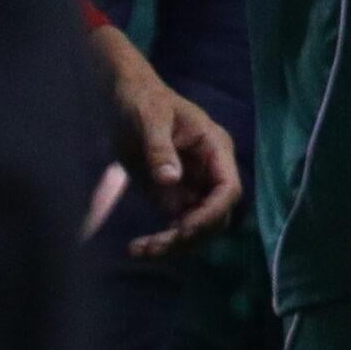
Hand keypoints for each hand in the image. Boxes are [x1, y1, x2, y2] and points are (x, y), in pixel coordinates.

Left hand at [89, 25, 243, 256]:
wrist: (122, 99)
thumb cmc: (142, 100)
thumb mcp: (150, 118)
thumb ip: (160, 148)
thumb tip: (170, 180)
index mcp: (215, 149)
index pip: (228, 189)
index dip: (211, 213)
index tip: (183, 229)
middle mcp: (209, 172)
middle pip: (215, 216)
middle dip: (190, 236)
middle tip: (155, 246)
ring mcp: (192, 186)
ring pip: (196, 228)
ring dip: (174, 244)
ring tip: (139, 250)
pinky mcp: (172, 196)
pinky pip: (175, 227)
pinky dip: (161, 241)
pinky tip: (136, 247)